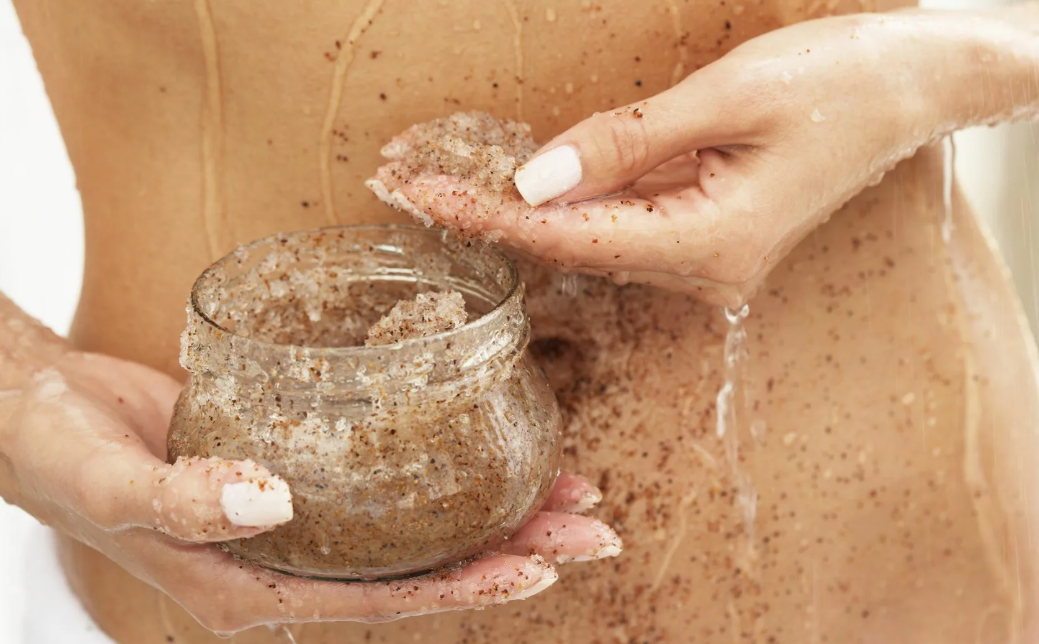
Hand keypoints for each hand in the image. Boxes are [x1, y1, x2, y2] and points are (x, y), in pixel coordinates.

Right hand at [0, 350, 618, 631]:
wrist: (35, 412)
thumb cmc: (56, 448)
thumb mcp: (109, 480)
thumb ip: (183, 498)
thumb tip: (272, 503)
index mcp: (249, 592)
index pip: (380, 602)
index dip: (462, 590)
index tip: (540, 567)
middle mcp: (287, 564)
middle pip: (420, 570)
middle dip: (511, 553)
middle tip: (595, 526)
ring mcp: (298, 521)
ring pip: (416, 528)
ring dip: (495, 513)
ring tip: (573, 491)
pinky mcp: (300, 472)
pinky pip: (388, 483)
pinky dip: (445, 470)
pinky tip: (490, 448)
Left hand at [369, 13, 948, 304]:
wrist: (915, 87)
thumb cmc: (841, 83)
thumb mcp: (726, 99)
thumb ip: (624, 143)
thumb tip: (533, 179)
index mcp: (709, 246)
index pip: (570, 240)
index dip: (488, 217)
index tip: (418, 195)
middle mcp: (703, 270)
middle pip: (569, 248)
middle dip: (484, 215)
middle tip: (403, 182)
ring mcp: (705, 257)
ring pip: (589, 238)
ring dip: (516, 210)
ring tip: (438, 183)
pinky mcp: (706, 232)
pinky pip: (621, 222)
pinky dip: (564, 203)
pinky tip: (514, 188)